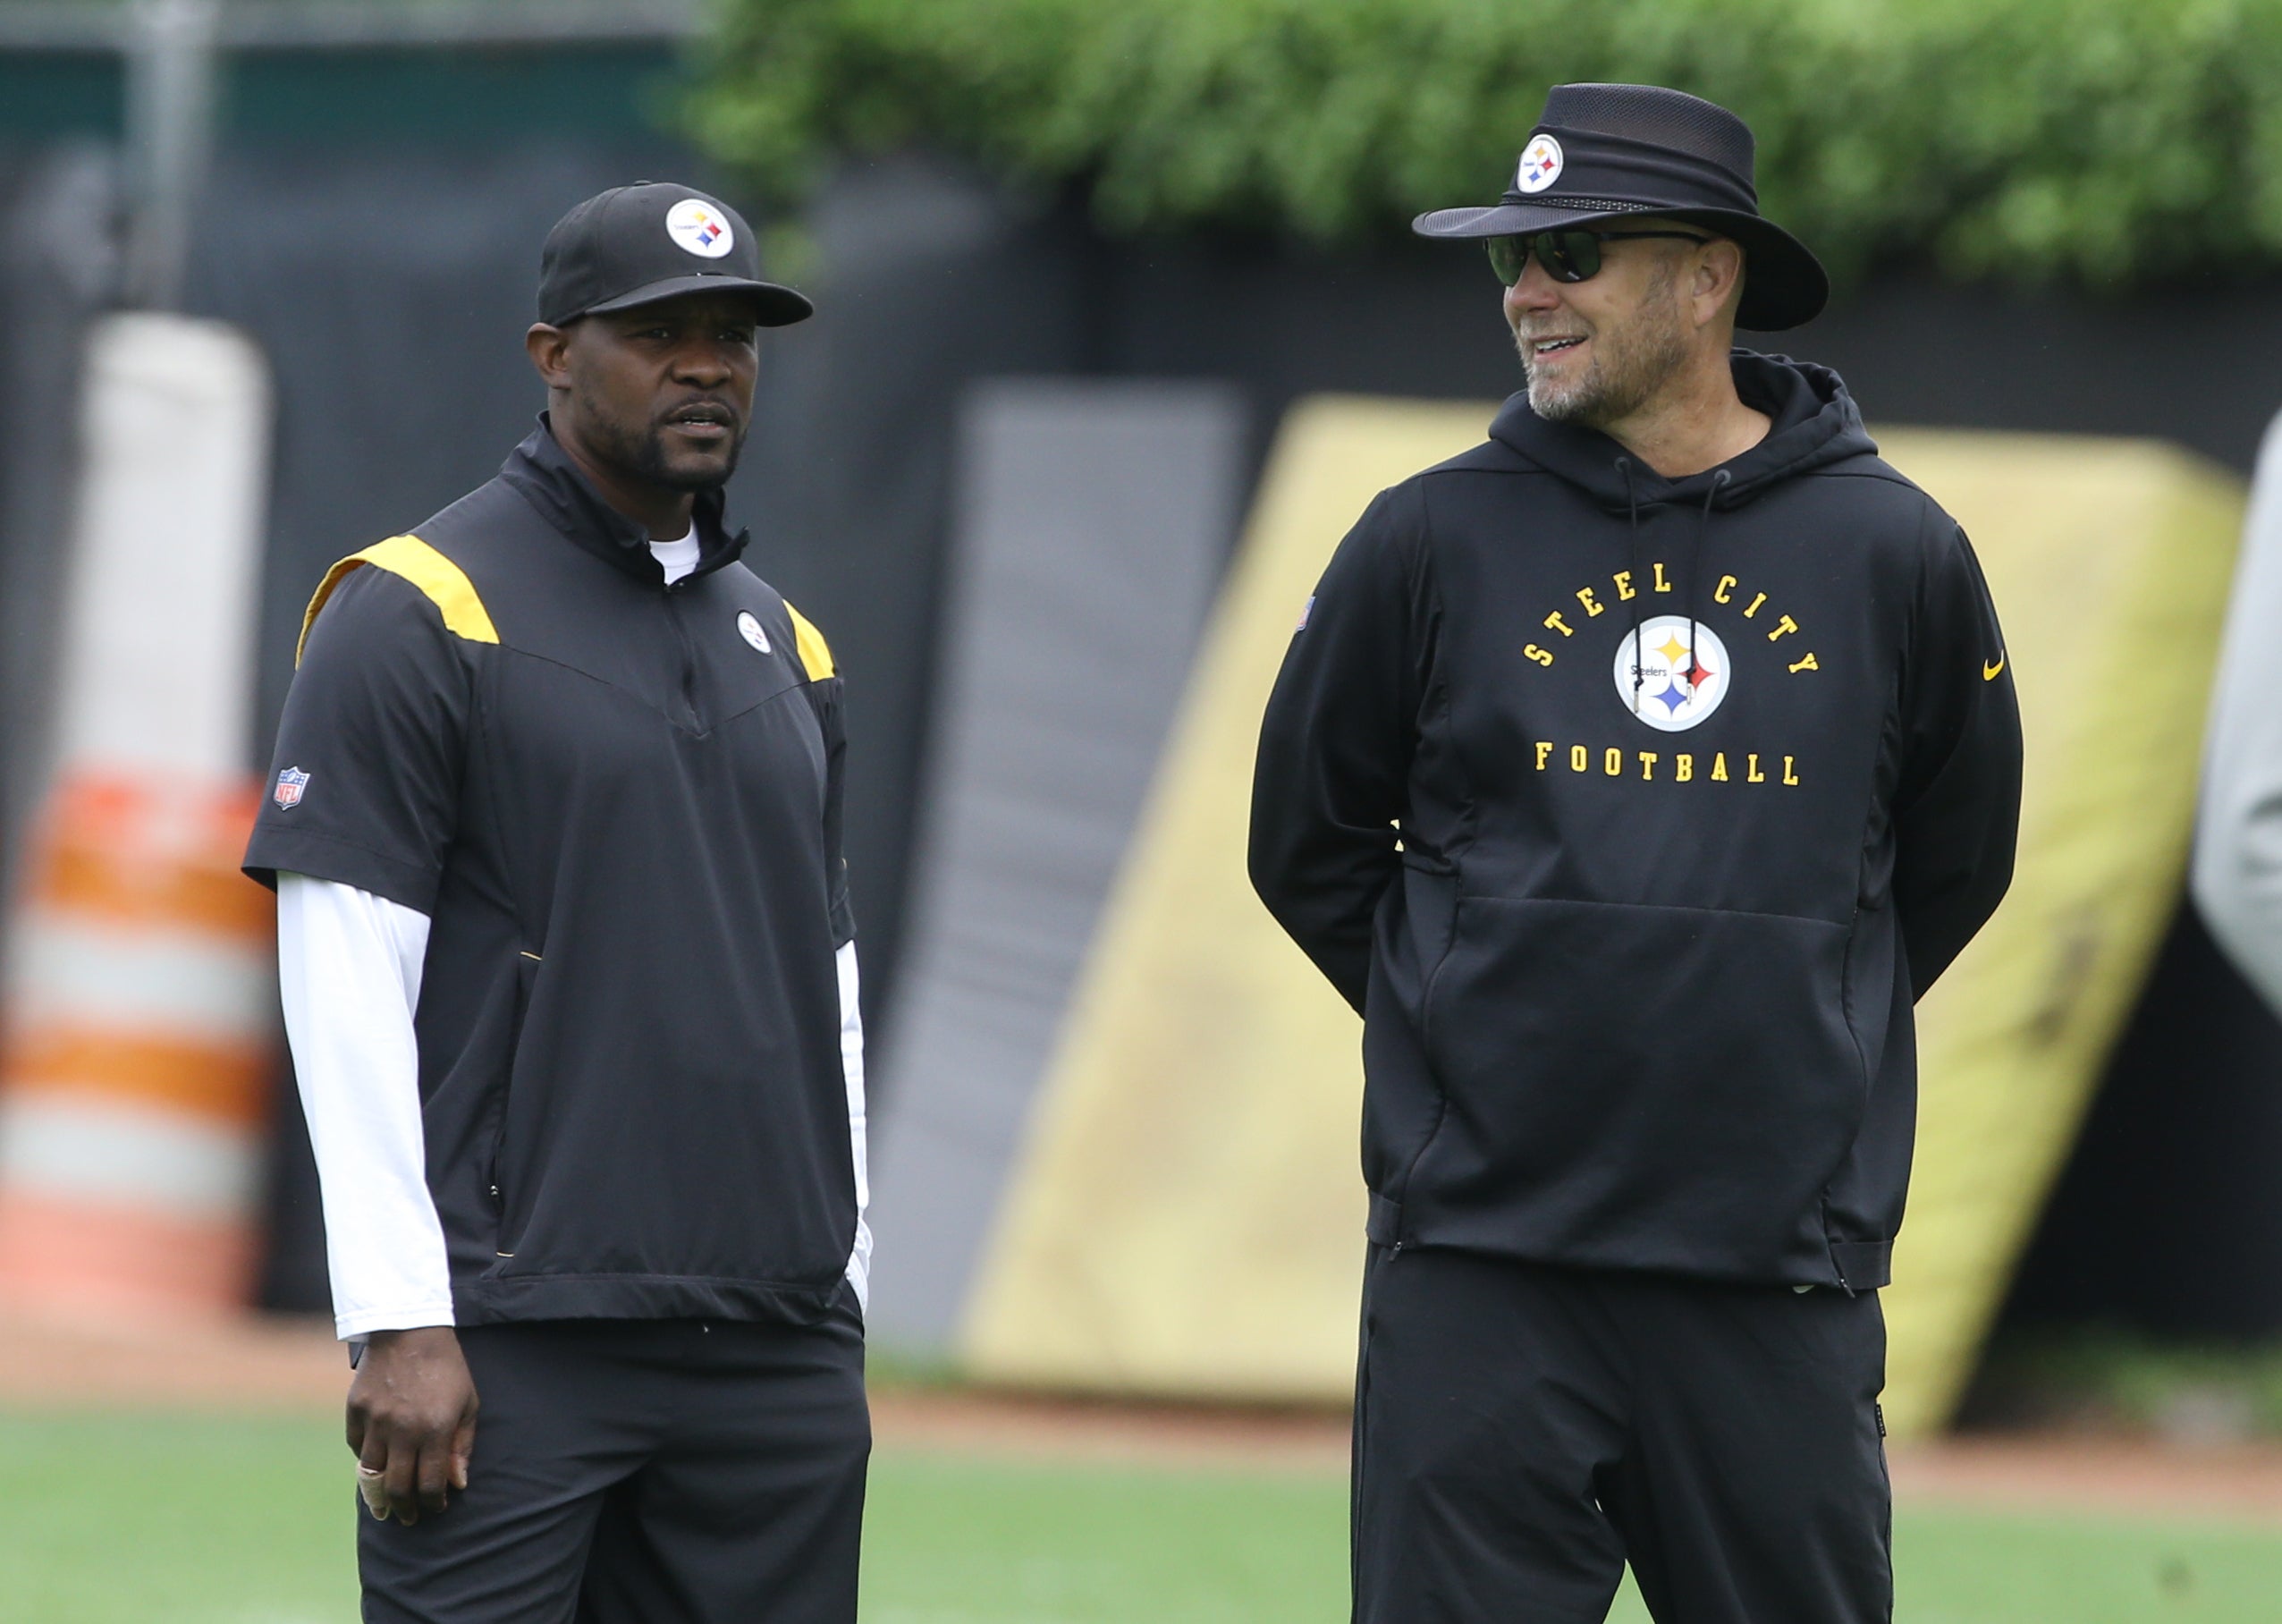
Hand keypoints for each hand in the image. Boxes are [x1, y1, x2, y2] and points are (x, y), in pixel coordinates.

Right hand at [346, 1326, 478, 1524]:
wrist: (410, 1329)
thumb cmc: (447, 1367)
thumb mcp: (468, 1402)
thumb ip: (462, 1444)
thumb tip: (457, 1483)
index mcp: (434, 1429)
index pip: (431, 1483)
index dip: (433, 1502)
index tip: (436, 1508)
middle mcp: (402, 1430)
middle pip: (397, 1487)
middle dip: (405, 1509)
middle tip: (409, 1519)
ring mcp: (375, 1420)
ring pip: (371, 1473)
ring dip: (379, 1494)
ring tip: (387, 1507)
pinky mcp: (355, 1410)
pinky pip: (356, 1447)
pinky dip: (365, 1460)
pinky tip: (375, 1467)